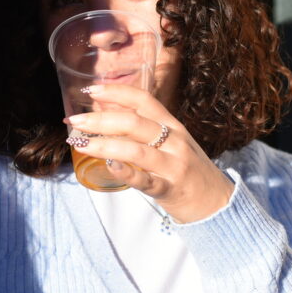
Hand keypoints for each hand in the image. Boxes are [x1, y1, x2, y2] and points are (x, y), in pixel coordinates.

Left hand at [65, 84, 233, 222]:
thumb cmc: (187, 170)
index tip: (90, 89)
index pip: (144, 100)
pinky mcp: (170, 189)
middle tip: (75, 121)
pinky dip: (127, 173)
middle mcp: (174, 141)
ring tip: (81, 143)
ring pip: (136, 150)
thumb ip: (142, 128)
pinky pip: (146, 180)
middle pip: (135, 123)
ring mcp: (174, 165)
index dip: (116, 92)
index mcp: (173, 125)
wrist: (217, 203)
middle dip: (101, 120)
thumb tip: (104, 111)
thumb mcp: (171, 142)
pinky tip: (110, 167)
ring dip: (105, 145)